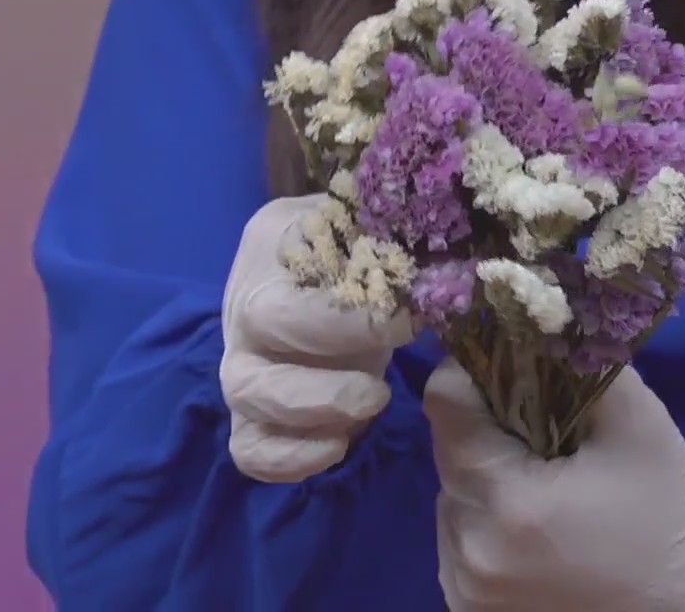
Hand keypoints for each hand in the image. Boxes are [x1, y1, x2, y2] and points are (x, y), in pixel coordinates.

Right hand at [221, 195, 413, 482]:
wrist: (322, 271)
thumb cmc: (357, 244)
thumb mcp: (376, 225)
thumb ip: (399, 238)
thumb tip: (445, 273)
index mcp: (274, 241)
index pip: (297, 284)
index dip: (353, 317)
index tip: (413, 326)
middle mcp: (243, 304)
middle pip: (256, 341)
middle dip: (324, 379)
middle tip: (380, 391)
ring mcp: (240, 362)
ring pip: (247, 398)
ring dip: (312, 414)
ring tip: (368, 406)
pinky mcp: (249, 413)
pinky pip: (250, 449)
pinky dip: (291, 458)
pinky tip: (339, 444)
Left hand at [424, 357, 684, 611]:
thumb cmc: (675, 506)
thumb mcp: (635, 419)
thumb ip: (576, 360)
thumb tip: (529, 320)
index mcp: (511, 499)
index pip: (445, 405)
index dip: (470, 372)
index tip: (502, 364)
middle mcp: (475, 550)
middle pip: (449, 454)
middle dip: (484, 429)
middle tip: (534, 424)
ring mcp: (469, 589)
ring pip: (451, 500)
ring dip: (482, 479)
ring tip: (540, 478)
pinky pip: (459, 543)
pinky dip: (484, 524)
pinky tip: (533, 523)